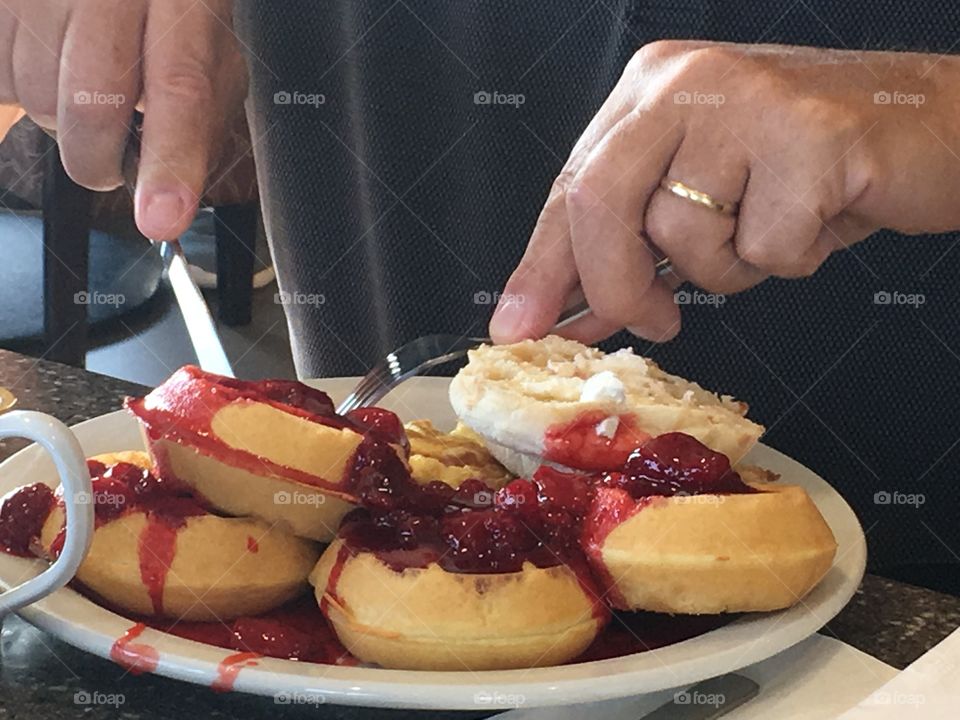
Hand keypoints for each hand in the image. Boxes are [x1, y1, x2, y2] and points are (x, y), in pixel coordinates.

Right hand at [0, 0, 246, 239]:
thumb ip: (200, 119)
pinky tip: (53, 59)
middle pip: (91, 113)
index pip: (180, 92)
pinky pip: (1, 83)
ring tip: (85, 77)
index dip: (170, 162)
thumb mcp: (208, 50)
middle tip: (115, 150)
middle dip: (101, 161)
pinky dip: (21, 89)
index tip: (162, 217)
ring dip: (62, 117)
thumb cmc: (165, 7)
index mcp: (182, 7)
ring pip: (38, 102)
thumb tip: (172, 200)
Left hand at [490, 41, 959, 343]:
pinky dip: (788, 260)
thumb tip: (565, 314)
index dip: (542, 266)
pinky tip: (814, 219)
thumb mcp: (703, 197)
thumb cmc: (805, 166)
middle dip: (615, 285)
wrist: (926, 127)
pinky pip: (765, 247)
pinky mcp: (810, 137)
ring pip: (684, 236)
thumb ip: (630, 245)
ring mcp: (747, 102)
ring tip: (770, 229)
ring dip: (727, 268)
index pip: (571, 185)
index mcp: (650, 90)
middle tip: (653, 320)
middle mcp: (687, 82)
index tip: (518, 328)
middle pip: (598, 201)